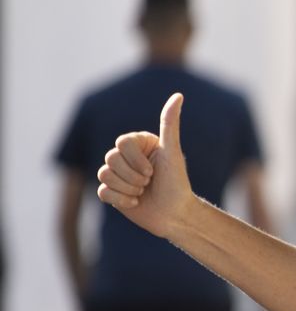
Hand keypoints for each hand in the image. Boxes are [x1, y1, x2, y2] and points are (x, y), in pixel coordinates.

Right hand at [95, 93, 194, 238]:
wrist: (176, 215)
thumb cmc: (178, 183)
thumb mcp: (172, 152)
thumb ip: (170, 123)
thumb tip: (178, 95)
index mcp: (138, 144)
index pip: (121, 143)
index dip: (136, 161)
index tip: (153, 171)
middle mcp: (126, 157)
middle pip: (110, 158)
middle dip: (133, 176)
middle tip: (150, 183)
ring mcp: (117, 174)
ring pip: (104, 175)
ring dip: (128, 188)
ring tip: (144, 192)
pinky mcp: (111, 192)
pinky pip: (102, 191)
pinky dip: (120, 200)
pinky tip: (136, 203)